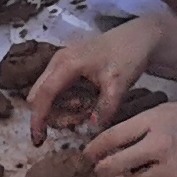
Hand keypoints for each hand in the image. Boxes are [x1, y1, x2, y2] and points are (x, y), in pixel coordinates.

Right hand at [27, 17, 164, 143]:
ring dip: (61, 110)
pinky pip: (57, 90)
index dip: (38, 118)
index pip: (43, 94)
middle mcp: (57, 62)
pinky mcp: (67, 67)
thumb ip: (106, 106)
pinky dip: (66, 103)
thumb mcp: (120, 83)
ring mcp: (60, 63)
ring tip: (86, 111)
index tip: (38, 140)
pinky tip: (86, 103)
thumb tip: (92, 127)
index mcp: (66, 63)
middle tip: (78, 121)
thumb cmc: (128, 55)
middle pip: (39, 96)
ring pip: (47, 95)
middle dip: (52, 115)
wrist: (139, 37)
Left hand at [91, 99, 176, 176]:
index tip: (85, 156)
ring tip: (144, 171)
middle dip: (101, 172)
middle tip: (95, 176)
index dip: (94, 149)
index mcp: (153, 120)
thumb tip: (115, 144)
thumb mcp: (166, 110)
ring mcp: (169, 167)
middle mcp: (158, 144)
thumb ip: (141, 126)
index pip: (113, 136)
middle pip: (115, 165)